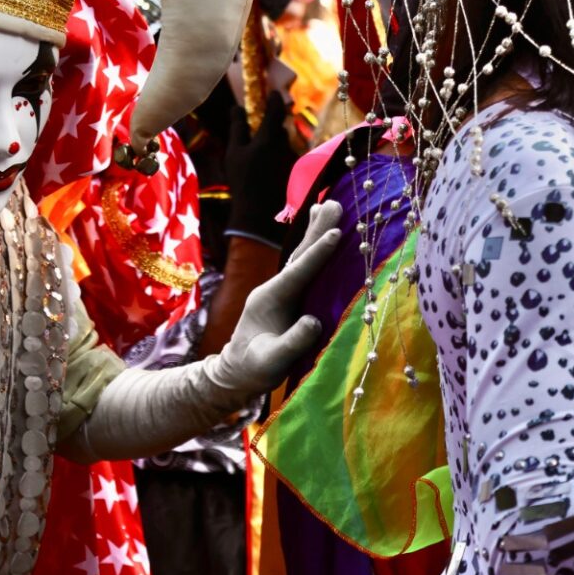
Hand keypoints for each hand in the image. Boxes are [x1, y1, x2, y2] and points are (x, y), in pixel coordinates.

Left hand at [207, 200, 340, 398]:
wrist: (237, 372)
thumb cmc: (254, 369)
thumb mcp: (271, 362)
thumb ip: (292, 343)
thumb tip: (314, 321)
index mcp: (269, 299)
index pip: (298, 272)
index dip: (317, 254)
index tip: (335, 233)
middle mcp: (275, 288)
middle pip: (300, 254)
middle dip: (317, 229)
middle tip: (335, 202)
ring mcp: (281, 290)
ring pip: (302, 256)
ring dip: (316, 231)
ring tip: (329, 204)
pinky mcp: (289, 296)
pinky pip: (305, 266)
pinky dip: (315, 248)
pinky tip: (323, 234)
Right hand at [225, 94, 294, 244]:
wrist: (259, 212)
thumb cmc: (242, 180)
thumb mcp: (234, 152)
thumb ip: (237, 127)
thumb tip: (236, 107)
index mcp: (269, 138)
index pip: (276, 110)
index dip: (275, 99)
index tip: (274, 92)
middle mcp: (285, 146)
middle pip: (280, 128)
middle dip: (272, 124)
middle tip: (262, 122)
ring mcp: (291, 160)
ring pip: (283, 145)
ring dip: (274, 143)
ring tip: (259, 153)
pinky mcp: (293, 173)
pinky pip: (285, 158)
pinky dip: (276, 158)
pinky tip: (265, 170)